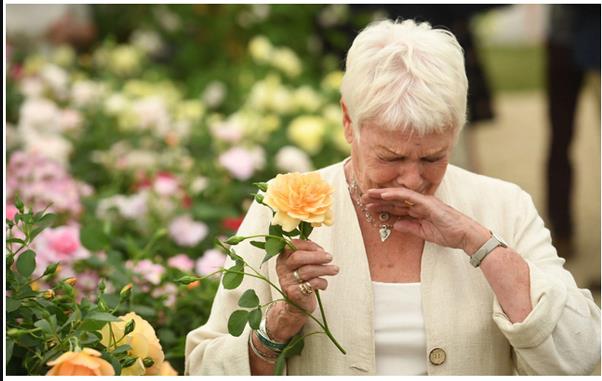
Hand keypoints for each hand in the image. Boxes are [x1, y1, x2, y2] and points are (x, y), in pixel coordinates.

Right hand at [269, 239, 338, 341]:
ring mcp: (287, 281)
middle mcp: (282, 269)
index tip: (321, 249)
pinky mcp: (294, 293)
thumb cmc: (301, 282)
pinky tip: (324, 284)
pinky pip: (312, 284)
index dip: (309, 245)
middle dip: (316, 256)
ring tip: (335, 269)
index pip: (293, 245)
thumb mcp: (301, 265)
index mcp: (283, 258)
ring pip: (307, 271)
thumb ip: (308, 254)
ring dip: (324, 269)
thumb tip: (321, 250)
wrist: (296, 306)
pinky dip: (322, 283)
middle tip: (329, 257)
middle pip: (298, 257)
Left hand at [362, 187, 489, 254]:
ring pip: (399, 195)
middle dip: (378, 198)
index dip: (382, 206)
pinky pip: (409, 197)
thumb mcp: (424, 233)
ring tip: (368, 194)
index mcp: (418, 210)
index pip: (396, 207)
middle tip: (362, 198)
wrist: (465, 236)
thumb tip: (395, 225)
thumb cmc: (448, 234)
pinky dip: (396, 195)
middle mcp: (420, 203)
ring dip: (382, 195)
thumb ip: (410, 228)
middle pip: (395, 199)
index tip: (368, 207)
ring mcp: (424, 202)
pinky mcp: (428, 203)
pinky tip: (384, 195)